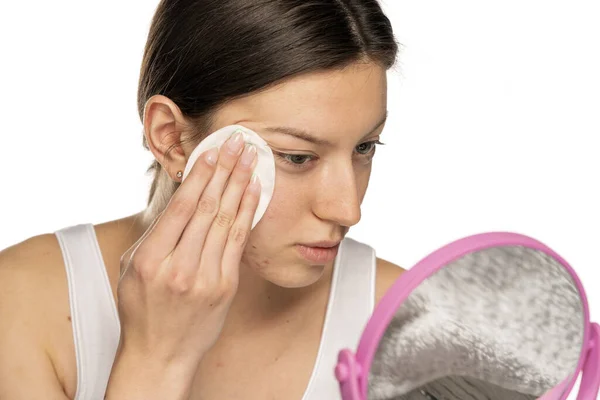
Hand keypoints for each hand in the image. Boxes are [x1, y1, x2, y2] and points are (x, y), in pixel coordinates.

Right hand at [117, 131, 259, 368]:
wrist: (161, 353)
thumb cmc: (143, 308)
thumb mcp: (133, 268)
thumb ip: (156, 233)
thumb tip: (183, 194)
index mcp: (151, 259)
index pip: (181, 207)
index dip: (200, 176)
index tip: (212, 151)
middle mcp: (180, 267)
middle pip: (208, 208)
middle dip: (226, 170)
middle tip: (239, 143)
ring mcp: (206, 278)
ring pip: (227, 221)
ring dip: (240, 185)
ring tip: (251, 159)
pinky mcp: (226, 286)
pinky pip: (239, 242)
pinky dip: (247, 213)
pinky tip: (254, 191)